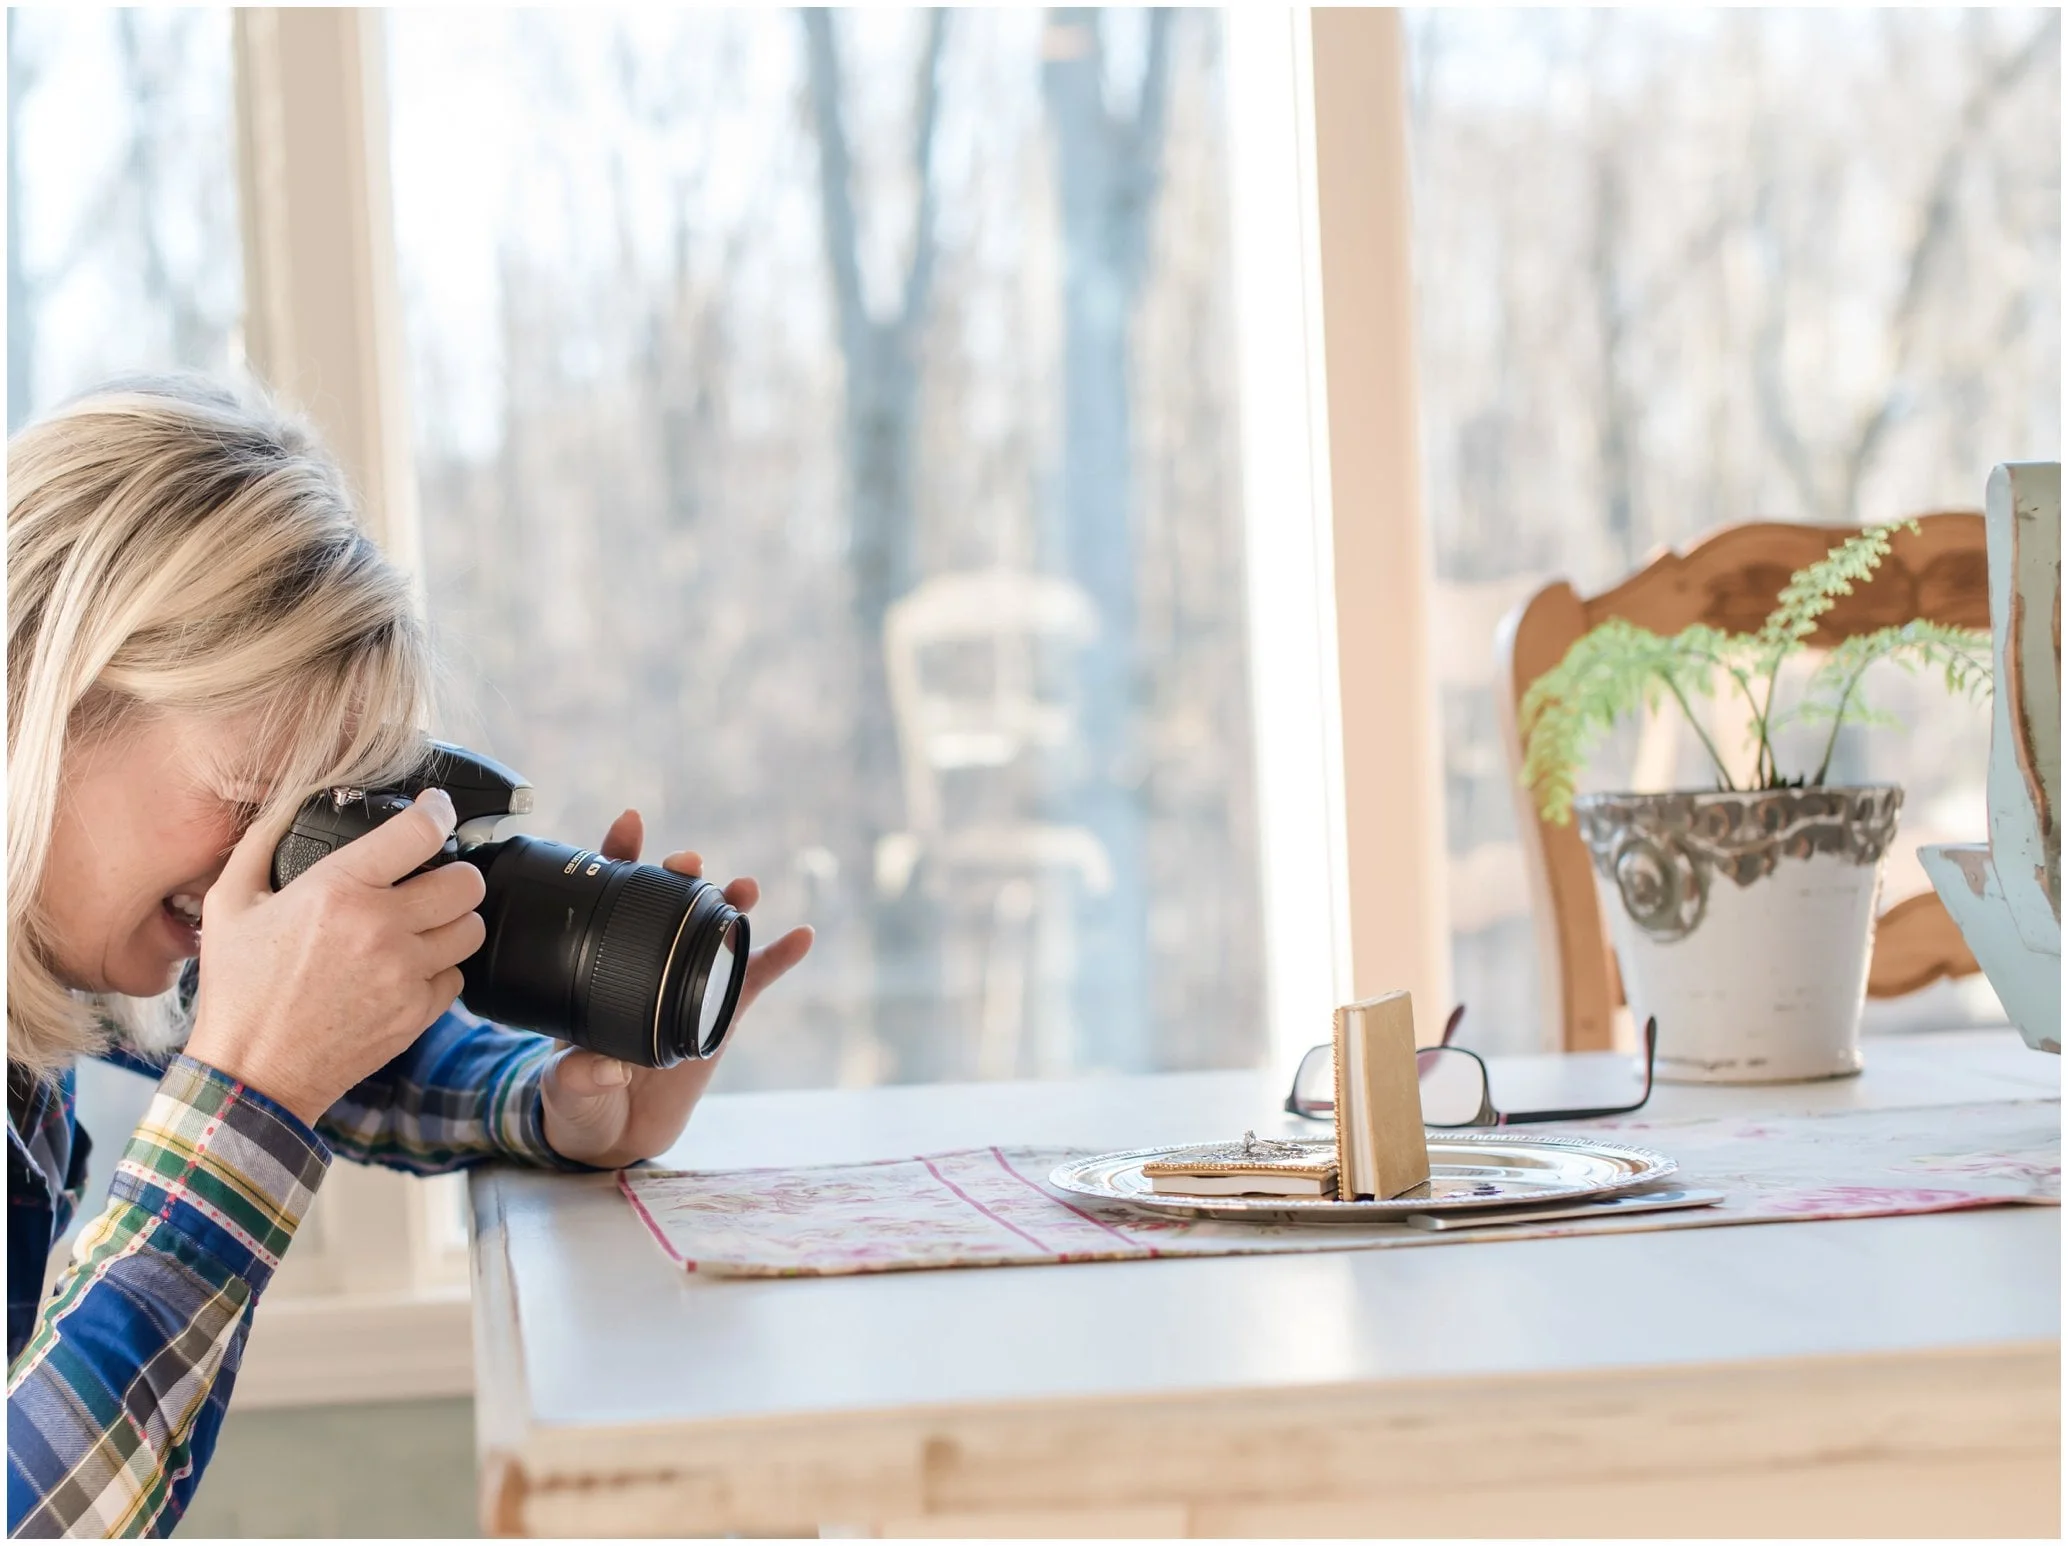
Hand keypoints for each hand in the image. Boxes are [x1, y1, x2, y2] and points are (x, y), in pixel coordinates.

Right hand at [187, 789, 485, 1125]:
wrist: (253, 1073)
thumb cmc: (239, 991)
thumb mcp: (228, 904)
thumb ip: (260, 843)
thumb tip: (288, 804)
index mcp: (338, 891)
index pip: (421, 832)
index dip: (437, 813)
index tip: (436, 811)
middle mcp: (381, 929)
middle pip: (466, 881)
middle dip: (455, 873)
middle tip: (433, 878)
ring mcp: (404, 974)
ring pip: (470, 928)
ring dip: (454, 920)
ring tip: (425, 924)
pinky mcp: (417, 1013)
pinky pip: (457, 976)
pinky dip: (441, 970)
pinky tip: (409, 969)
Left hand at [540, 810, 812, 1167]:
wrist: (616, 1132)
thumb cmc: (581, 1098)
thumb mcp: (565, 1087)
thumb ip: (577, 1076)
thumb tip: (604, 1066)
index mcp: (601, 965)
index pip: (609, 899)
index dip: (619, 857)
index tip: (629, 826)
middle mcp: (648, 962)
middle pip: (667, 903)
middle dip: (680, 873)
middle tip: (688, 862)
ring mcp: (688, 982)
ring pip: (714, 930)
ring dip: (731, 902)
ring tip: (745, 887)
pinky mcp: (721, 1012)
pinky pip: (755, 980)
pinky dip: (780, 957)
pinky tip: (801, 937)